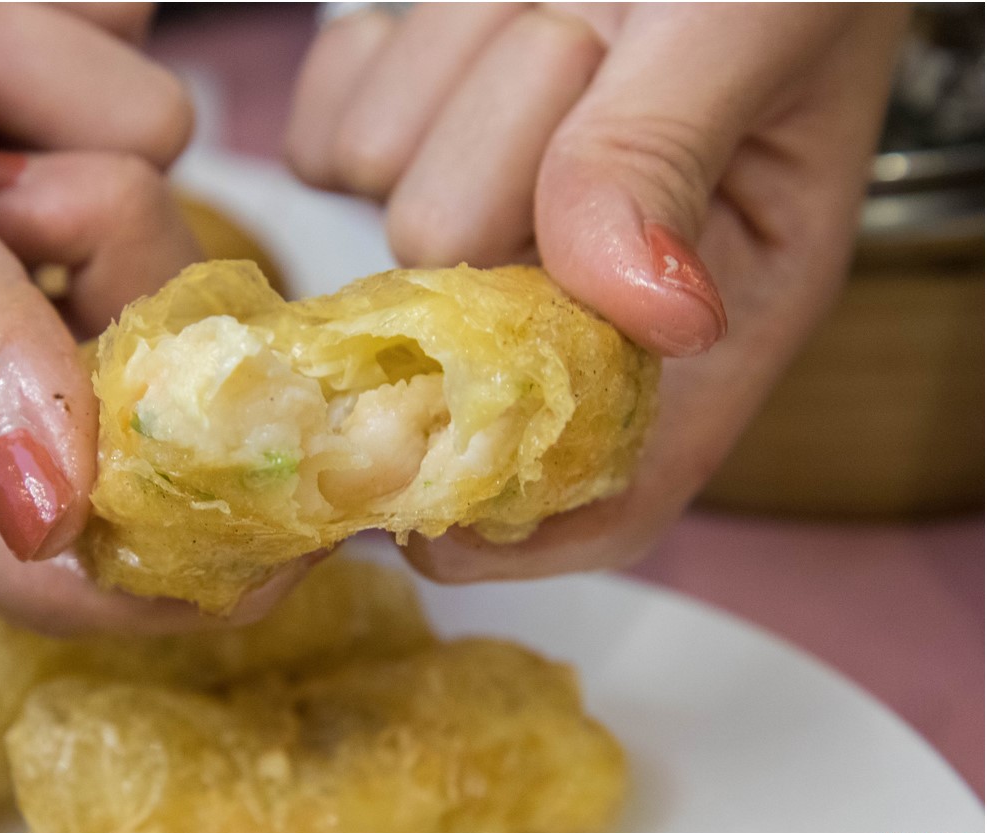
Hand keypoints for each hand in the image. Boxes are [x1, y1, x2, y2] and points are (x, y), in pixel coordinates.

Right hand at [0, 3, 291, 631]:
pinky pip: (152, 122)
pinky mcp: (67, 146)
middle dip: (96, 255)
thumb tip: (49, 519)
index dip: (167, 574)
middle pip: (139, 380)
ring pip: (159, 230)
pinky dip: (80, 56)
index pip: (36, 562)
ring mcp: (24, 241)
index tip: (288, 545)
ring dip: (70, 125)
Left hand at [286, 4, 906, 578]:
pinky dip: (379, 64)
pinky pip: (331, 135)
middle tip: (589, 45)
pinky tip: (462, 13)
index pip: (620, 481)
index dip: (520, 530)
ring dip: (456, 83)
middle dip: (505, 166)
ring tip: (557, 4)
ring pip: (387, 202)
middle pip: (466, 308)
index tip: (428, 525)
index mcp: (711, 298)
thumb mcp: (751, 26)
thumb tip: (636, 308)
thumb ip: (672, 155)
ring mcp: (484, 201)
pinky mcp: (406, 136)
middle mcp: (588, 275)